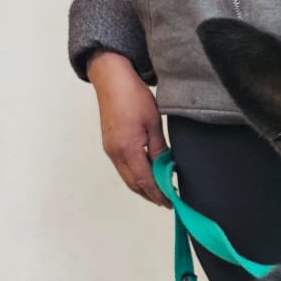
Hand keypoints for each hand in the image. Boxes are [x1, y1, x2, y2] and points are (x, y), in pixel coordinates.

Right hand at [87, 51, 169, 205]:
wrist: (111, 78)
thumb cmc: (132, 95)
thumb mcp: (153, 122)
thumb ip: (159, 149)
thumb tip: (166, 168)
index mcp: (128, 148)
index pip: (145, 180)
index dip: (158, 194)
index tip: (170, 203)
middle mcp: (116, 153)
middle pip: (134, 184)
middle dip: (150, 196)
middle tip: (167, 202)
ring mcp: (110, 149)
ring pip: (127, 178)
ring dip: (142, 188)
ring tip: (158, 194)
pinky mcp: (109, 145)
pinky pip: (123, 169)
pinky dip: (135, 177)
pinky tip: (146, 176)